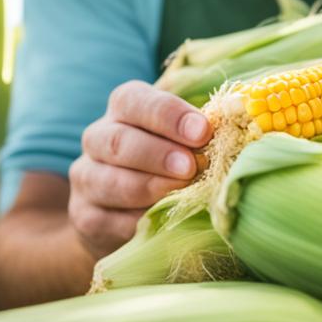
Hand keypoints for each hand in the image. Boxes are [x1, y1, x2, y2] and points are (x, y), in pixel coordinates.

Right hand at [69, 81, 212, 259]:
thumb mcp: (184, 138)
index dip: (169, 115)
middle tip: (192, 166)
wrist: (125, 207)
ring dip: (148, 187)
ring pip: (109, 181)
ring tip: (181, 192)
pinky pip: (106, 219)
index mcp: (124, 107)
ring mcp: (86, 177)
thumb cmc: (171, 160)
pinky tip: (160, 220)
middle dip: (159, 154)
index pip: (136, 100)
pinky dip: (135, 220)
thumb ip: (201, 133)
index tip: (203, 131)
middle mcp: (98, 137)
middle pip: (119, 141)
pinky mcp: (84, 215)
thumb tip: (237, 136)